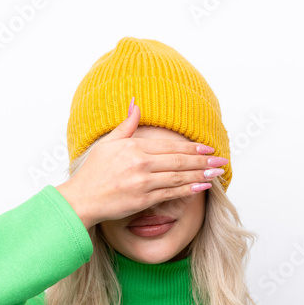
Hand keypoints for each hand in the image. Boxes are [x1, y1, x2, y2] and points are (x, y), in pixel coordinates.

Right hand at [57, 100, 227, 228]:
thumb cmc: (93, 173)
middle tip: (222, 161)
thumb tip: (136, 104)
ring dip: (201, 174)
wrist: (81, 199)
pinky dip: (189, 189)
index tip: (208, 148)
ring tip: (217, 173)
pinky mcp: (143, 199)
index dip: (192, 147)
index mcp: (134, 147)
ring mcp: (143, 182)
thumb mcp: (108, 144)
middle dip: (204, 160)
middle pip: (180, 160)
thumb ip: (126, 126)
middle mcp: (141, 163)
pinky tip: (202, 187)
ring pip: (179, 176)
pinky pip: (171, 193)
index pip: (170, 146)